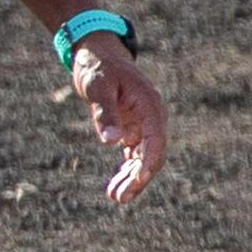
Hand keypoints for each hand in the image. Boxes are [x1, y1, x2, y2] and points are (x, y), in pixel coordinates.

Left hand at [69, 40, 166, 207]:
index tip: (137, 182)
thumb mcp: (97, 87)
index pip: (156, 141)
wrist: (96, 53)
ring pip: (143, 157)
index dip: (148, 164)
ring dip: (132, 178)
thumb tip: (111, 142)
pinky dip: (126, 169)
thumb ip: (105, 113)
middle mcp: (151, 116)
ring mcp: (143, 123)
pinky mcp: (132, 127)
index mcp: (149, 105)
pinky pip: (133, 153)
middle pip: (152, 153)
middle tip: (120, 198)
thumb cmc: (97, 66)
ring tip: (116, 197)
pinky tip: (115, 186)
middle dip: (139, 178)